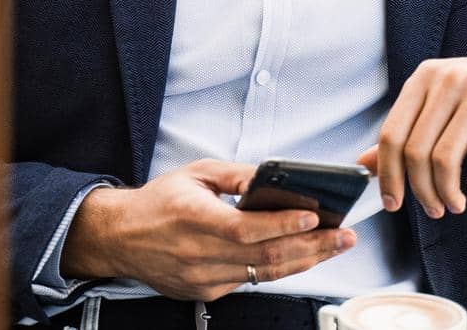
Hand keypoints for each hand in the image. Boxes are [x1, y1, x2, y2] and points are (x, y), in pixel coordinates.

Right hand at [60, 159, 355, 299]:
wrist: (121, 237)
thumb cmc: (159, 202)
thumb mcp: (195, 174)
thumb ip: (235, 176)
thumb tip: (272, 178)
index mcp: (195, 220)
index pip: (247, 229)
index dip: (284, 225)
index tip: (315, 218)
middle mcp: (199, 254)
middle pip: (266, 256)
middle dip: (312, 247)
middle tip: (344, 235)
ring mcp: (204, 279)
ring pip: (264, 274)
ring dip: (305, 261)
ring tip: (334, 247)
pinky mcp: (207, 293)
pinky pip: (250, 281)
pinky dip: (278, 268)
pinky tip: (301, 256)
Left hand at [357, 49, 466, 217]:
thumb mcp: (443, 104)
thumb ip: (406, 132)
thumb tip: (363, 165)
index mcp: (424, 77)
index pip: (391, 133)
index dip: (387, 175)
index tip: (392, 203)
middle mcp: (448, 79)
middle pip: (416, 151)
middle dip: (421, 191)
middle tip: (434, 210)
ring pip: (445, 158)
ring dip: (446, 193)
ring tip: (454, 205)